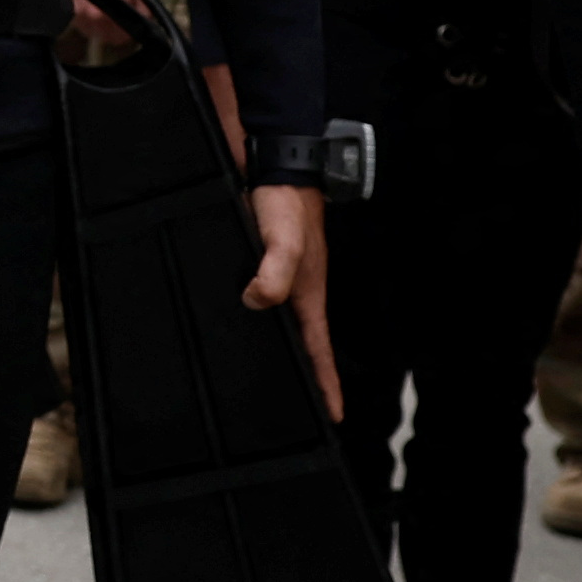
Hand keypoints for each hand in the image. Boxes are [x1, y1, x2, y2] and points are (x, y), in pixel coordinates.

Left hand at [244, 182, 337, 417]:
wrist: (279, 166)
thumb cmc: (286, 203)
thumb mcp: (281, 240)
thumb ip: (273, 270)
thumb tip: (257, 301)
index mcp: (308, 293)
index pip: (320, 348)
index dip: (326, 382)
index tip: (334, 414)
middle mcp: (299, 289)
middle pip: (306, 341)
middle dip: (310, 375)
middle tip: (307, 407)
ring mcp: (285, 277)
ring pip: (286, 322)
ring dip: (287, 348)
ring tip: (281, 377)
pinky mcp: (268, 263)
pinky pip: (267, 300)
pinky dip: (262, 317)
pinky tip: (247, 322)